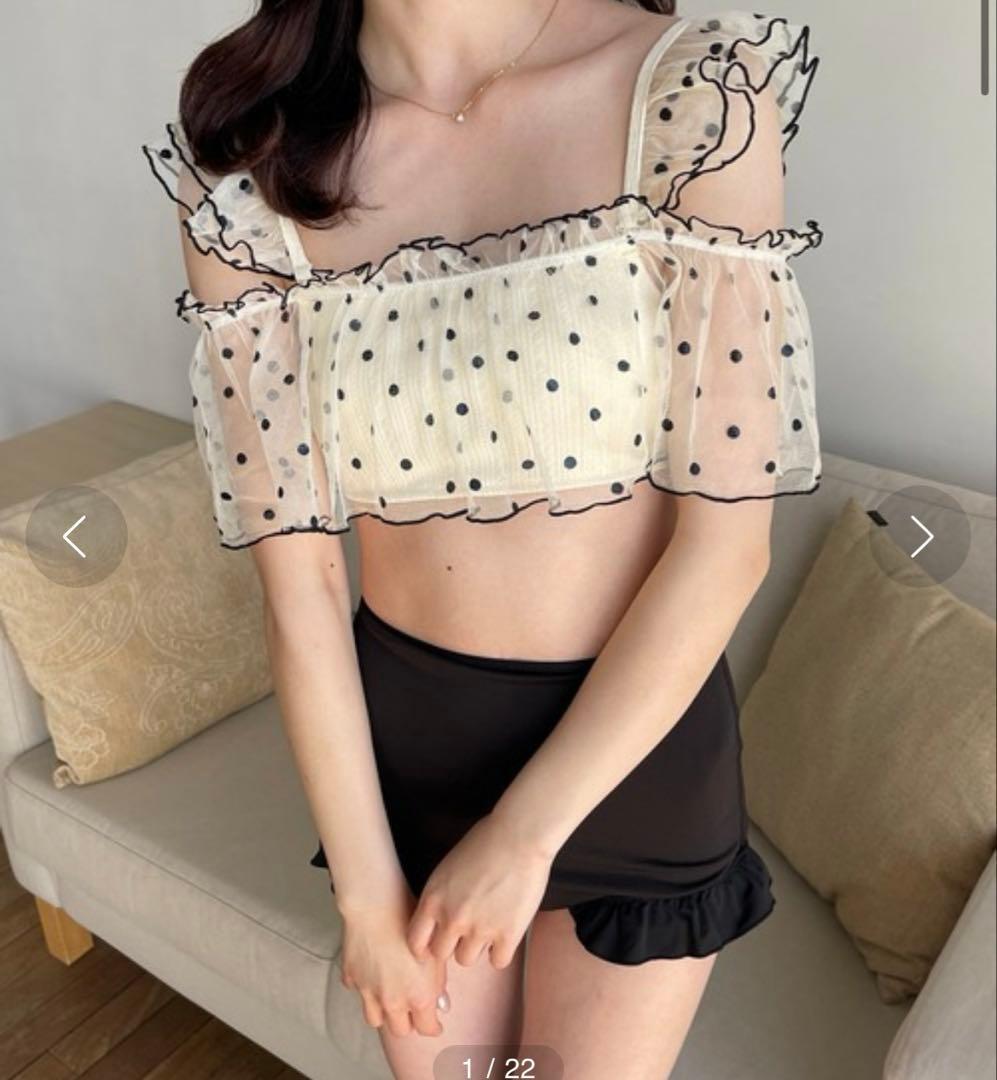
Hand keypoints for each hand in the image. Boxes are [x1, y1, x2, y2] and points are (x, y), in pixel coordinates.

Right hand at [339, 893, 448, 1037]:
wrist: (375, 905)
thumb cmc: (410, 922)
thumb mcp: (435, 951)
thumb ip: (438, 982)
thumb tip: (441, 1002)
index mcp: (417, 996)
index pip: (427, 1028)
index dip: (433, 1027)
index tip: (435, 1023)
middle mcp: (392, 1000)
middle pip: (399, 1029)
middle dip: (408, 1023)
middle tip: (413, 1011)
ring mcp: (368, 991)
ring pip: (375, 1018)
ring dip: (384, 1012)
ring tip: (391, 998)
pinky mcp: (351, 977)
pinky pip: (358, 991)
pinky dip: (365, 987)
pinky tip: (372, 973)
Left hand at [406, 813, 552, 969]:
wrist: (519, 836)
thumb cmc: (486, 841)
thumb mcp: (448, 867)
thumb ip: (441, 896)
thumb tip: (440, 918)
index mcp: (434, 898)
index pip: (415, 941)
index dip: (423, 946)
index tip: (433, 944)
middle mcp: (452, 918)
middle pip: (441, 954)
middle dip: (451, 943)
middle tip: (466, 931)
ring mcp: (479, 929)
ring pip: (467, 960)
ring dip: (476, 947)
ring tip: (488, 926)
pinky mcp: (507, 935)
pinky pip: (497, 962)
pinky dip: (501, 951)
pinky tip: (505, 933)